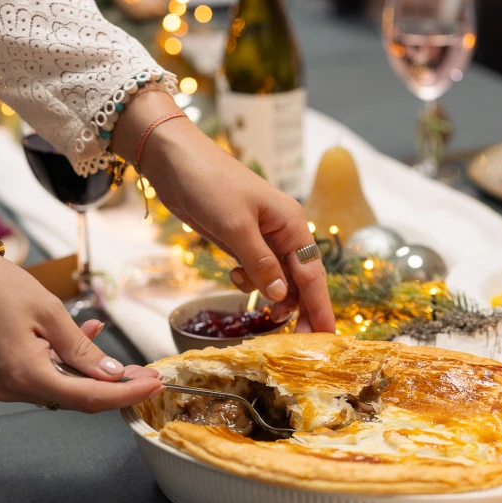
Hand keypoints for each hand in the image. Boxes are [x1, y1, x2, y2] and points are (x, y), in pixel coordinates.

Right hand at [0, 255, 163, 411]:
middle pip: (77, 399)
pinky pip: (43, 376)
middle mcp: (13, 390)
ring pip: (61, 388)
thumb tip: (113, 375)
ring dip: (92, 374)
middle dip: (115, 388)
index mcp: (26, 376)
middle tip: (146, 374)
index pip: (90, 398)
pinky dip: (67, 364)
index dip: (126, 394)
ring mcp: (3, 386)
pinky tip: (86, 339)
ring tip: (123, 360)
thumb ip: (83, 349)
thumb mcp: (50, 313)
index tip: (155, 384)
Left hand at [113, 92, 335, 333]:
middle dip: (298, 310)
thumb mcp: (236, 227)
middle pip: (300, 282)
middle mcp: (284, 233)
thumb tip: (282, 298)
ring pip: (278, 279)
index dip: (321, 308)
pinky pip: (257, 271)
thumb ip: (261, 265)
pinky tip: (235, 278)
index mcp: (293, 225)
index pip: (314, 276)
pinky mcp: (242, 240)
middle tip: (291, 342)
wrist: (174, 159)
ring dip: (271, 297)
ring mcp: (263, 237)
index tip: (327, 338)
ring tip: (260, 312)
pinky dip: (250, 282)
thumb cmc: (209, 183)